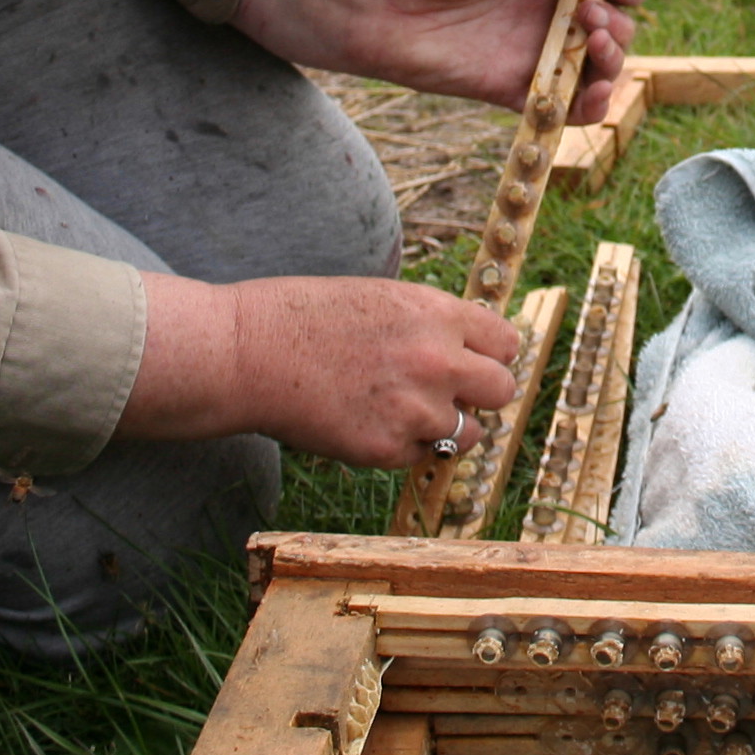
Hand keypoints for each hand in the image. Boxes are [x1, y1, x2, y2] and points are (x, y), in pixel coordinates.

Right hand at [118, 274, 521, 462]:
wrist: (248, 353)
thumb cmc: (304, 317)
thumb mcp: (381, 298)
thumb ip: (431, 323)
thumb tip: (468, 348)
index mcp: (438, 314)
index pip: (505, 343)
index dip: (489, 354)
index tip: (475, 363)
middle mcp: (439, 362)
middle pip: (502, 390)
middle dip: (479, 394)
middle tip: (449, 394)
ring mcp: (416, 410)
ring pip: (468, 432)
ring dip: (444, 427)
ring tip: (398, 411)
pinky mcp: (388, 449)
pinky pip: (421, 456)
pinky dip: (402, 447)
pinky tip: (365, 423)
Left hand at [234, 0, 646, 123]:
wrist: (360, 3)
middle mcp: (542, 15)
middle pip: (610, 27)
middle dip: (618, 25)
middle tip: (590, 19)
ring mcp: (528, 54)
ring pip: (594, 69)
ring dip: (612, 63)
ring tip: (594, 48)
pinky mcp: (507, 90)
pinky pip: (560, 107)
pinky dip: (586, 108)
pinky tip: (591, 95)